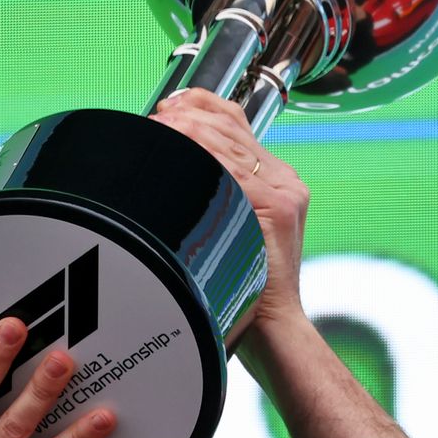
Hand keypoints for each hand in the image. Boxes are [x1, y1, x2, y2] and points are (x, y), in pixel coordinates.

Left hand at [150, 87, 309, 343]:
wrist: (275, 333)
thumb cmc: (243, 294)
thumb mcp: (231, 238)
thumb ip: (215, 206)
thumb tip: (168, 184)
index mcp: (278, 183)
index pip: (236, 121)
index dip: (199, 104)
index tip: (168, 107)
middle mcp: (284, 182)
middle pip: (228, 124)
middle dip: (184, 117)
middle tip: (153, 122)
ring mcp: (282, 193)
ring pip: (225, 140)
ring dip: (184, 132)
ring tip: (156, 133)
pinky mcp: (275, 208)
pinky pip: (228, 169)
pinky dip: (197, 155)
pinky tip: (174, 152)